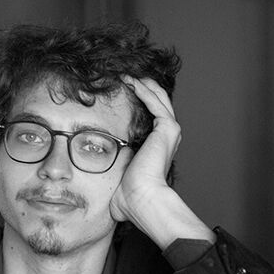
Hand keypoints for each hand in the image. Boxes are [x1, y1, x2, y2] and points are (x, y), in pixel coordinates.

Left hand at [109, 76, 213, 248]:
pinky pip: (156, 102)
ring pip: (160, 99)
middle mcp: (167, 138)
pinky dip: (144, 89)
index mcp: (158, 148)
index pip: (153, 118)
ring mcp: (169, 132)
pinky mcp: (167, 129)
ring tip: (128, 74)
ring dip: (144, 84)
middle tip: (127, 76)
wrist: (142, 199)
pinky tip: (130, 81)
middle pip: (159, 103)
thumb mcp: (120, 184)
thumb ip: (116, 182)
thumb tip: (103, 199)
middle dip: (144, 87)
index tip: (124, 93)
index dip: (141, 103)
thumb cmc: (132, 198)